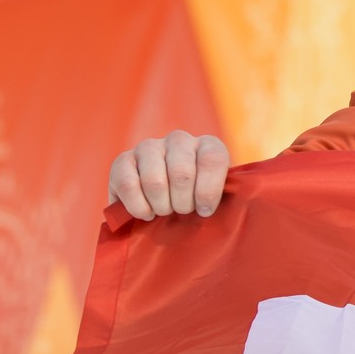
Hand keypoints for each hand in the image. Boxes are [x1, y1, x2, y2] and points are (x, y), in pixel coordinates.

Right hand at [108, 131, 229, 220]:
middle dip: (183, 204)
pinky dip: (138, 206)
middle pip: (182, 173)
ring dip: (161, 206)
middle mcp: (179, 140)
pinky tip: (146, 213)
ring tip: (164, 212)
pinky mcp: (123, 160)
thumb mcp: (220, 199)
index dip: (208, 191)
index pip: (213, 159)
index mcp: (209, 145)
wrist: (164, 207)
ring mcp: (149, 147)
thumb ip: (231, 199)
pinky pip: (127, 183)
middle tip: (182, 212)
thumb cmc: (197, 204)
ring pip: (155, 180)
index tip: (205, 211)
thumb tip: (226, 206)